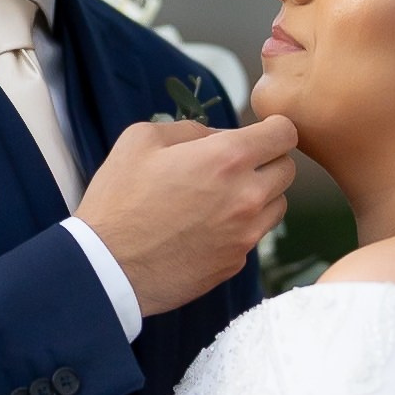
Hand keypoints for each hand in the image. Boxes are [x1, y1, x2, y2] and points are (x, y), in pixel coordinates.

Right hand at [76, 114, 299, 315]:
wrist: (106, 266)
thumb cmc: (119, 199)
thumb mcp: (142, 140)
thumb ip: (190, 130)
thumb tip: (216, 137)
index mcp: (227, 159)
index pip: (285, 134)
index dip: (274, 129)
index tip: (261, 133)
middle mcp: (247, 197)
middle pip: (287, 170)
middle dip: (267, 162)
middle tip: (234, 166)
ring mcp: (245, 234)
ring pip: (277, 206)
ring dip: (259, 196)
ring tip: (220, 198)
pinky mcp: (235, 263)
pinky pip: (254, 236)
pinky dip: (240, 228)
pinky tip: (206, 228)